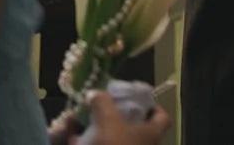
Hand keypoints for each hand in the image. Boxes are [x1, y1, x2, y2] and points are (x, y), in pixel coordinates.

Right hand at [47, 92, 170, 144]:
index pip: (161, 118)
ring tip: (79, 122)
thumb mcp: (108, 121)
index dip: (152, 108)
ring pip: (111, 140)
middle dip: (114, 118)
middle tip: (102, 109)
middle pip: (133, 128)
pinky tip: (72, 139)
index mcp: (152, 133)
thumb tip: (94, 93)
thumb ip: (103, 104)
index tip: (138, 101)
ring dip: (95, 132)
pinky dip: (84, 143)